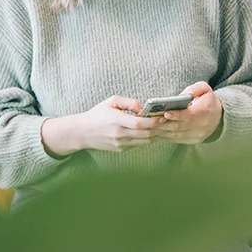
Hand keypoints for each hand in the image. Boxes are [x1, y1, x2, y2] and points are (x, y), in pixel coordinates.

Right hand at [41, 96, 156, 155]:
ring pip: (144, 141)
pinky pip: (138, 144)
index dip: (153, 121)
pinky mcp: (121, 149)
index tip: (162, 116)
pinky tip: (152, 132)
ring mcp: (121, 144)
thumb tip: (142, 107)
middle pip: (145, 134)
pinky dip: (146, 139)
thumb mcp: (110, 101)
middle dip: (158, 128)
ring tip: (163, 127)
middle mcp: (119, 134)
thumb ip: (128, 102)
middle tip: (168, 121)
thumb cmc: (97, 114)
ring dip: (155, 134)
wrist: (83, 132)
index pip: (139, 123)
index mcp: (117, 120)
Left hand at [152, 81, 222, 144]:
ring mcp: (195, 136)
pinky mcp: (190, 141)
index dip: (177, 116)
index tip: (165, 113)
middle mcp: (200, 126)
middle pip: (178, 127)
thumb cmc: (208, 101)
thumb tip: (183, 94)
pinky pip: (174, 139)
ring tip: (145, 125)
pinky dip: (162, 135)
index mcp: (204, 112)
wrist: (219, 119)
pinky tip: (151, 130)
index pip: (189, 116)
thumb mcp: (205, 89)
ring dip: (159, 131)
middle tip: (148, 120)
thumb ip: (195, 88)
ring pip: (174, 135)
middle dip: (162, 124)